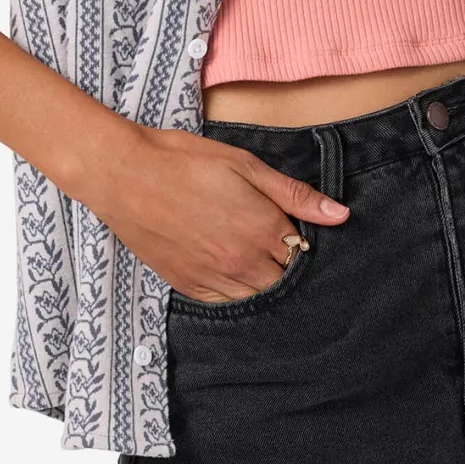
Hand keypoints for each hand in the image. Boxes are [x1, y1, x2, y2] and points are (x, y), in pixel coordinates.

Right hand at [82, 121, 349, 301]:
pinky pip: (225, 302)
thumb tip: (340, 215)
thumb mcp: (244, 165)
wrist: (124, 175)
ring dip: (262, 280)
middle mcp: (242, 262)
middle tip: (271, 239)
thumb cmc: (183, 161)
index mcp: (262, 229)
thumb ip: (293, 194)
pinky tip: (228, 269)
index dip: (301, 240)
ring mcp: (213, 278)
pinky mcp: (188, 285)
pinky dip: (234, 290)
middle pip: (283, 280)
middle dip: (284, 263)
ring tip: (249, 252)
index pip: (303, 252)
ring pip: (257, 296)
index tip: (292, 226)